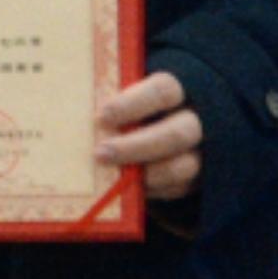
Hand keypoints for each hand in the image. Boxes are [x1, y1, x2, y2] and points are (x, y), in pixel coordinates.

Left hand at [96, 70, 202, 210]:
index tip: (102, 116)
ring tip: (115, 178)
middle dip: (135, 147)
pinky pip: (177, 189)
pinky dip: (151, 190)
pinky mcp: (200, 179)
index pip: (163, 91)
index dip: (133, 104)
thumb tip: (74, 106)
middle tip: (100, 154)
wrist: (174, 121)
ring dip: (144, 174)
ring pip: (181, 167)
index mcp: (182, 88)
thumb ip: (117, 98)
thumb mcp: (135, 94)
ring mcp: (203, 151)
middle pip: (175, 134)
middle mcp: (198, 119)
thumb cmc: (142, 105)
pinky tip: (128, 188)